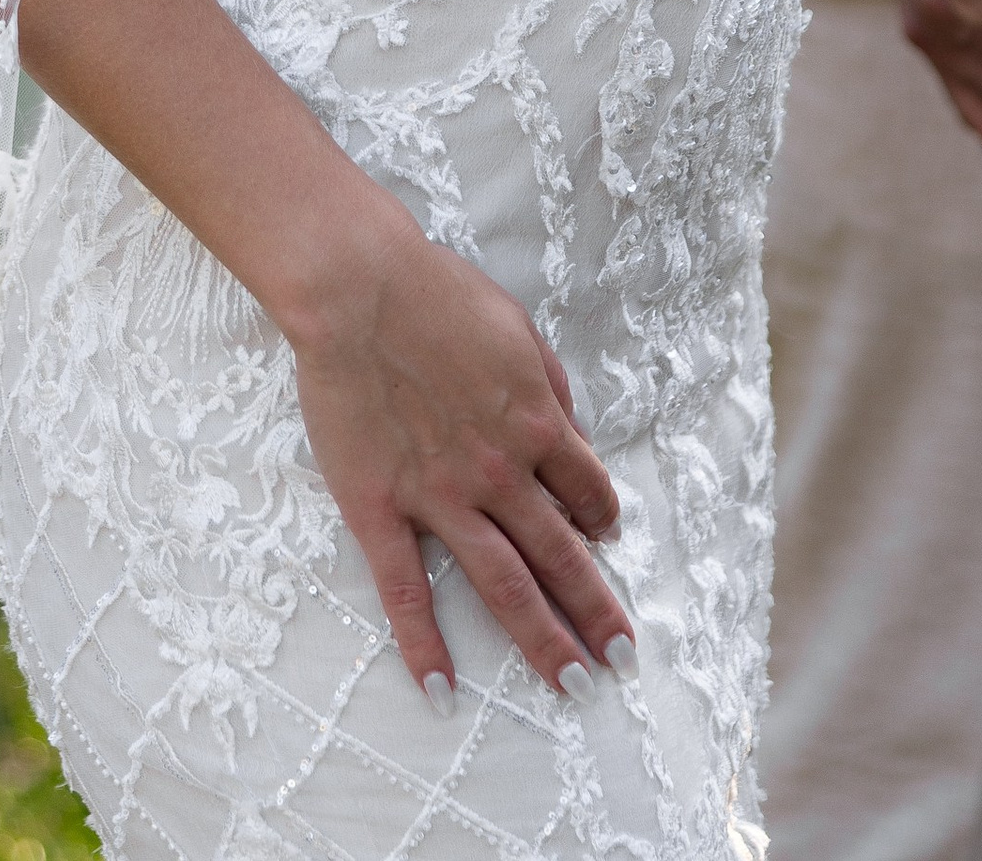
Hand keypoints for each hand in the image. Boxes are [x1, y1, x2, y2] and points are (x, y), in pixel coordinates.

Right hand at [286, 206, 636, 710]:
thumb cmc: (437, 294)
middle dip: (597, 610)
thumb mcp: (518, 329)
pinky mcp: (381, 510)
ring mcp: (441, 497)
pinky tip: (442, 692)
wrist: (359, 289)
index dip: (603, 519)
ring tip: (573, 686)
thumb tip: (570, 431)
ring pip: (503, 584)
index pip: (588, 489)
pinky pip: (406, 591)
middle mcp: (500, 471)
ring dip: (543, 640)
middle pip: (561, 554)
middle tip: (621, 658)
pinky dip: (425, 646)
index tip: (608, 541)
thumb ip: (549, 386)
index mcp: (537, 422)